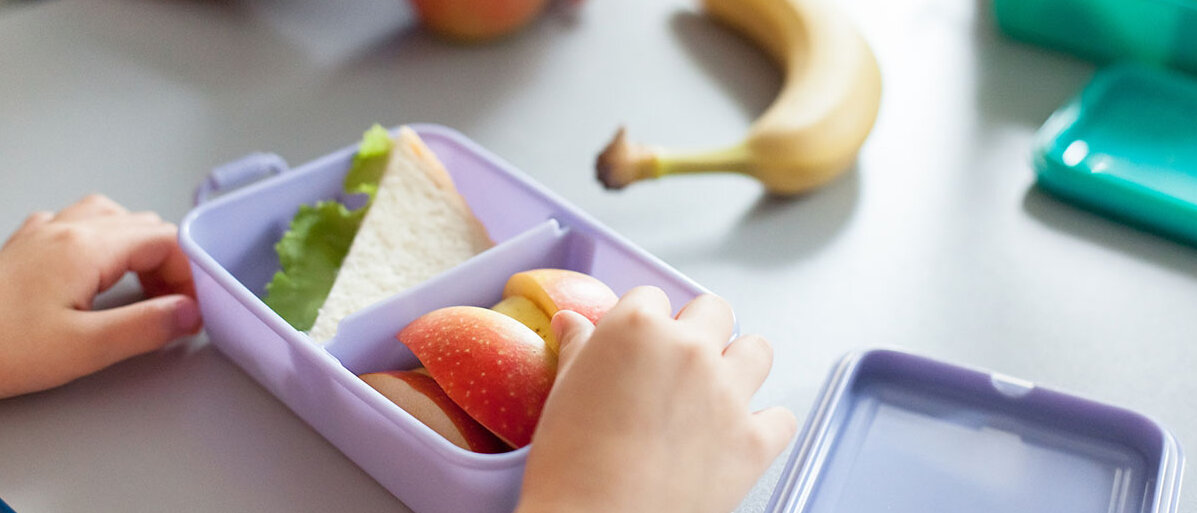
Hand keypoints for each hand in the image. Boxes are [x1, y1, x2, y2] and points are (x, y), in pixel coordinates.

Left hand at [0, 195, 200, 398]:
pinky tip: (95, 273)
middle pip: (143, 224)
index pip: (165, 239)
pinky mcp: (22, 248)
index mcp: (86, 247)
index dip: (190, 273)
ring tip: (141, 287)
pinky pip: (75, 224)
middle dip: (170, 262)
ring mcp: (40, 234)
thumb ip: (146, 327)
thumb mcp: (84, 348)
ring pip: (110, 217)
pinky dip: (101, 242)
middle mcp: (65, 229)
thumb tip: (189, 313)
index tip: (193, 308)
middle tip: (172, 305)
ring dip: (137, 247)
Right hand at [516, 288, 796, 512]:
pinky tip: (739, 437)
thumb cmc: (569, 465)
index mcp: (637, 329)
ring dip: (740, 364)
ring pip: (758, 350)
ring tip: (717, 390)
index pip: (651, 297)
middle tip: (678, 364)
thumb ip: (578, 350)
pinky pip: (781, 418)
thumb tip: (574, 323)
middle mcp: (690, 350)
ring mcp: (729, 394)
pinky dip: (764, 426)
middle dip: (699, 330)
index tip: (637, 347)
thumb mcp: (562, 395)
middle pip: (713, 311)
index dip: (642, 322)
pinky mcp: (754, 441)